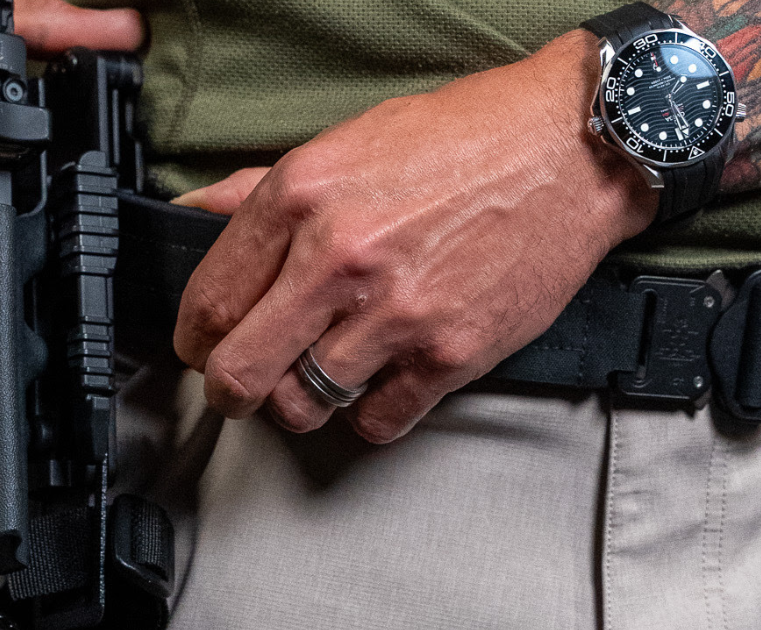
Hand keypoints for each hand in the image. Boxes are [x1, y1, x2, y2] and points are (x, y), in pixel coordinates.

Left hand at [173, 30, 657, 442]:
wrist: (568, 150)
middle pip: (240, 371)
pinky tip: (375, 382)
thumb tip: (192, 214)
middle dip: (228, 390)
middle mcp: (340, 258)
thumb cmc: (462, 140)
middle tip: (239, 388)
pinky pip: (377, 423)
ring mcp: (396, 312)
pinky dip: (367, 414)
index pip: (210, 300)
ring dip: (299, 402)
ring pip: (302, 406)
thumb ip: (258, 189)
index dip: (195, 338)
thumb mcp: (344, 142)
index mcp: (301, 198)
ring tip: (314, 377)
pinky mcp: (450, 353)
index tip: (204, 346)